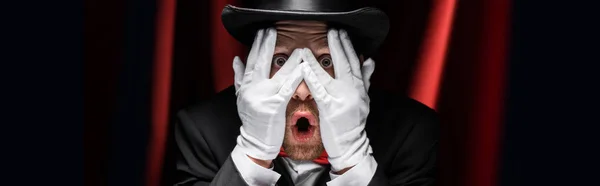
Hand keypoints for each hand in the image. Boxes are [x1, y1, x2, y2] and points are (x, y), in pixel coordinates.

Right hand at [233, 28, 304, 160]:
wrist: (255, 142)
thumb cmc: (252, 120)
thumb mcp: (241, 97)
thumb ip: (239, 77)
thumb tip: (236, 59)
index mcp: (245, 85)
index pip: (250, 60)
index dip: (256, 45)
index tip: (262, 33)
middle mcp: (252, 89)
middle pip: (260, 62)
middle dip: (266, 45)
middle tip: (272, 31)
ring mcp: (263, 97)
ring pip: (276, 74)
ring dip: (288, 60)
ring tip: (297, 49)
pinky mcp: (274, 106)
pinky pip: (287, 89)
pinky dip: (295, 77)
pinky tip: (302, 68)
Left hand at [300, 29, 375, 171]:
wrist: (351, 144)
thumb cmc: (354, 122)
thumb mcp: (364, 99)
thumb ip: (365, 78)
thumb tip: (369, 60)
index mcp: (359, 87)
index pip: (354, 61)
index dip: (348, 45)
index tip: (342, 32)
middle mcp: (353, 91)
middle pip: (346, 63)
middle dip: (338, 45)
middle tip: (332, 30)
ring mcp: (341, 99)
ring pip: (330, 75)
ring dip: (320, 59)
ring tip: (311, 46)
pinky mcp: (330, 108)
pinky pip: (319, 90)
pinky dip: (312, 77)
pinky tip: (304, 67)